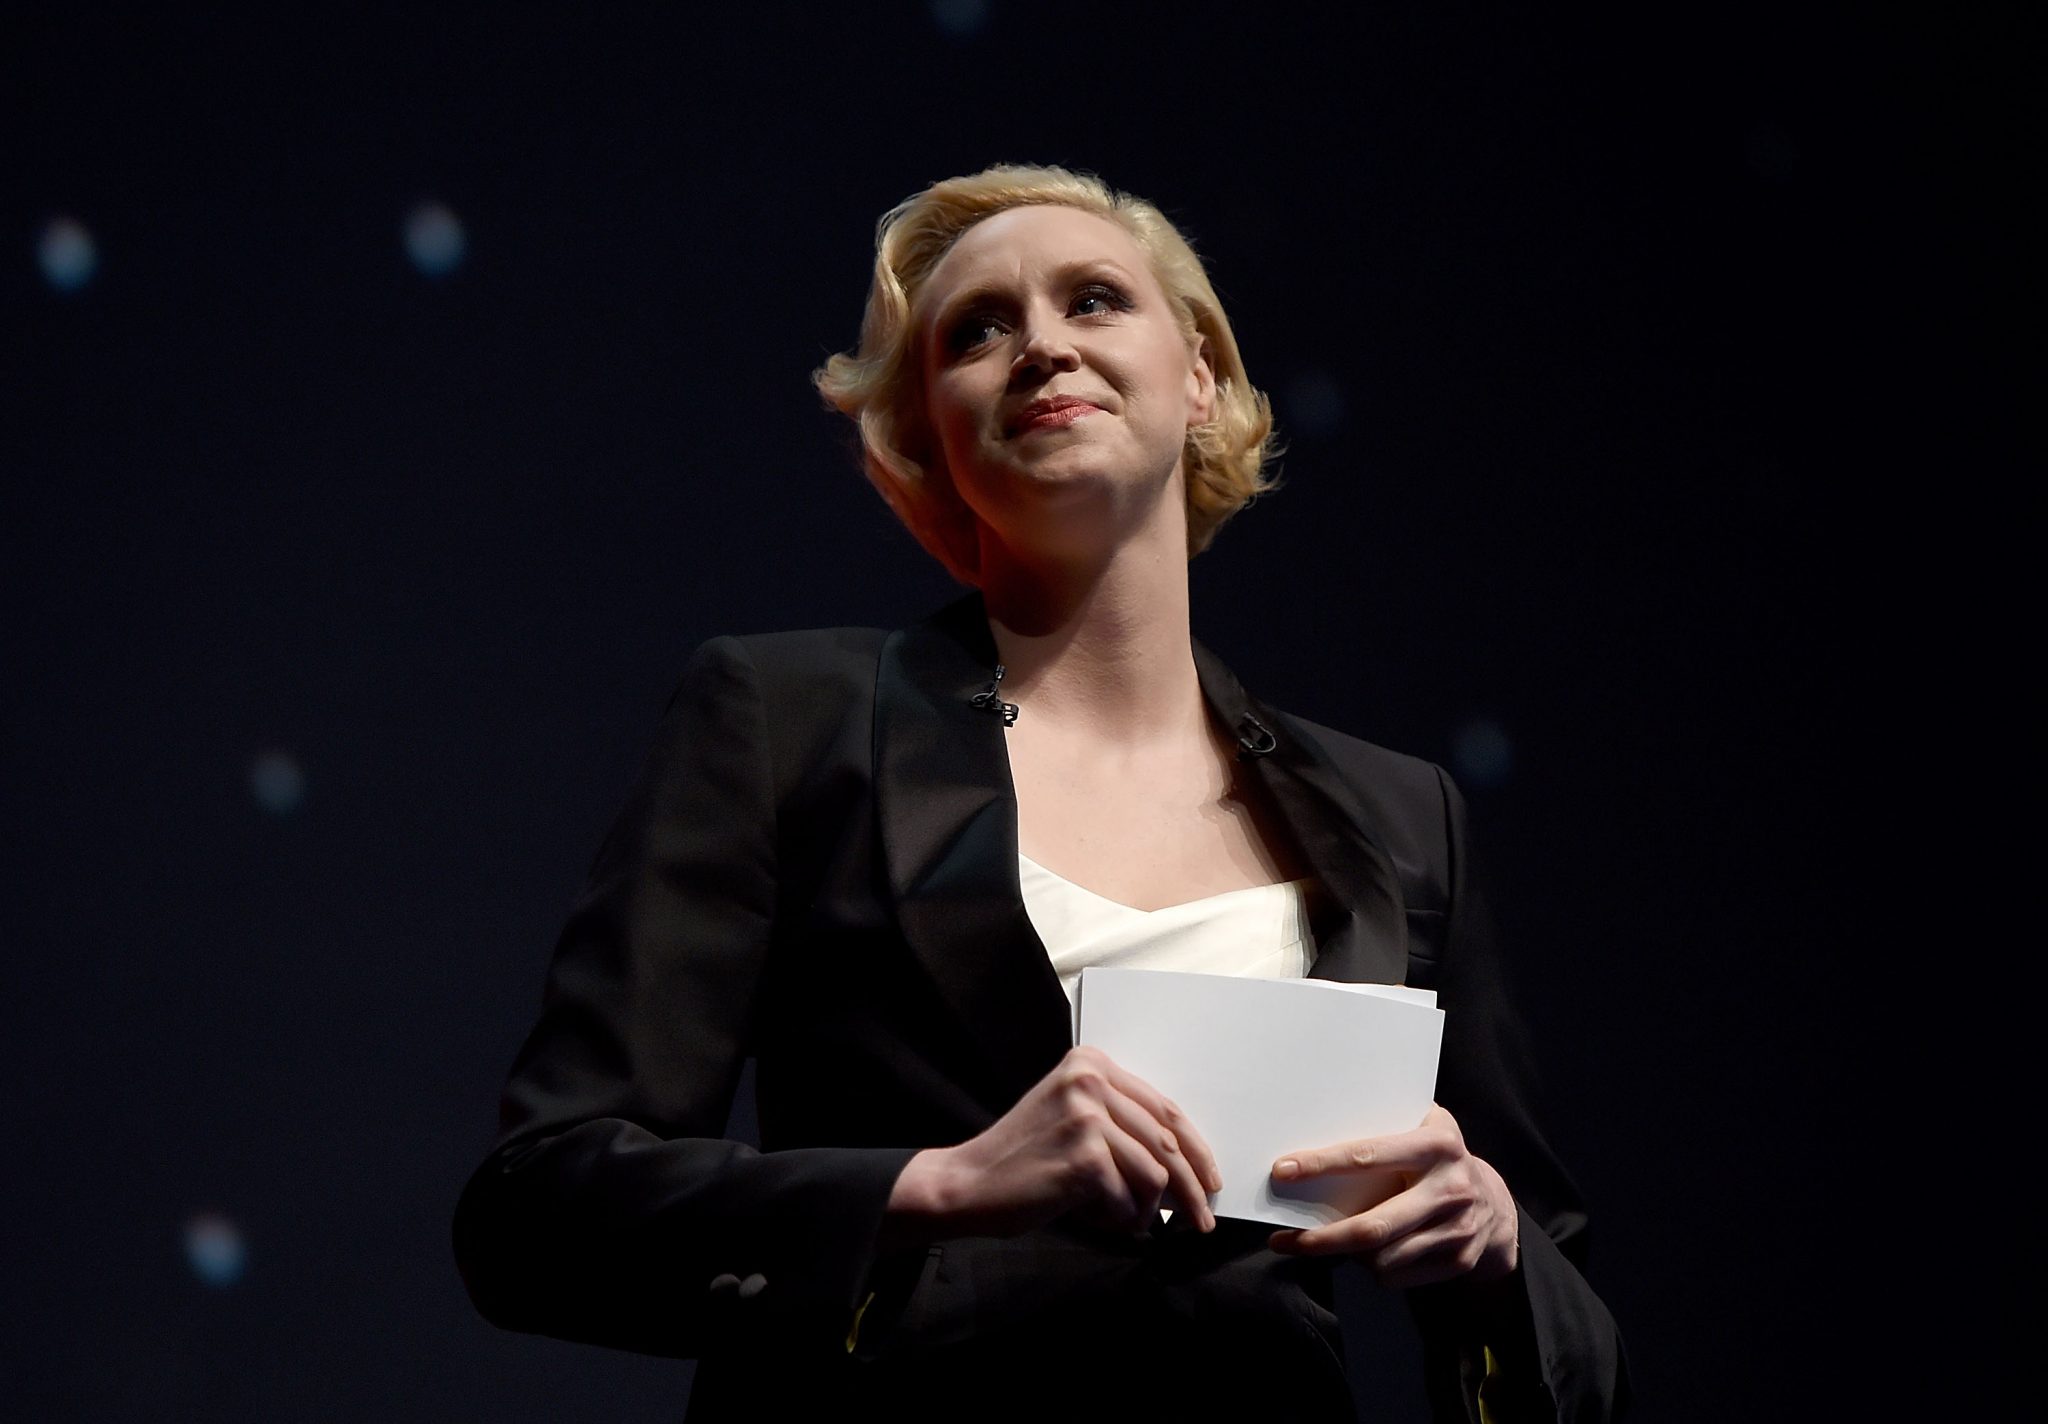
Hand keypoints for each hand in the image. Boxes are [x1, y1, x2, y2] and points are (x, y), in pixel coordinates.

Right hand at [886, 1046, 1220, 1244]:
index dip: (1195, 1149)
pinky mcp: (1084, 1155)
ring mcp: (1087, 1115)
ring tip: (1123, 1221)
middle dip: (1191, 1188)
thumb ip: (1123, 1127)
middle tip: (1201, 1221)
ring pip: (1155, 1173)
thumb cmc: (1023, 1161)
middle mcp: (1090, 1080)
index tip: (1209, 1179)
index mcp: (1091, 1064)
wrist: (968, 1184)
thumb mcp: (1073, 1122)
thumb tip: (1187, 1166)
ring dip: (1146, 1210)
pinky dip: (1120, 1219)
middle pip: (1167, 1140)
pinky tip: (1095, 1218)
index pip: (1164, 1107)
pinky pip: (1130, 1199)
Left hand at [1265, 1103, 1518, 1287]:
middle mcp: (1449, 1188)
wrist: (1497, 1205)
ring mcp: (1456, 1229)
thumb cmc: (1442, 1160)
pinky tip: (1369, 1255)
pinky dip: (1374, 1269)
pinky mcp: (1457, 1261)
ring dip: (1347, 1256)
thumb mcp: (1425, 1128)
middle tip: (1281, 1241)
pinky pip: (1397, 1277)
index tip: (1283, 1171)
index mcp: (1436, 1146)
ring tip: (1329, 1244)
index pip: (1367, 1155)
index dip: (1321, 1164)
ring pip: (1381, 1258)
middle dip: (1321, 1239)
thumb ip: (1387, 1122)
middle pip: (1371, 1227)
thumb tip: (1318, 1120)